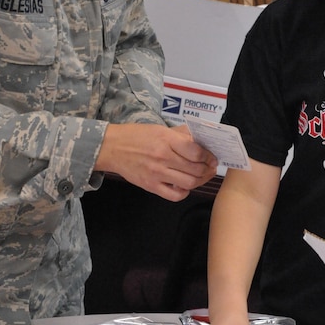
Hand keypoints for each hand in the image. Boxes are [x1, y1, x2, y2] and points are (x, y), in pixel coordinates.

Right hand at [96, 122, 216, 201]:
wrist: (112, 148)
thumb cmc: (137, 136)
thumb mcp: (160, 129)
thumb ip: (181, 134)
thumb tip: (202, 140)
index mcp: (166, 140)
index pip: (196, 152)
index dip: (208, 156)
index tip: (212, 157)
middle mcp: (163, 157)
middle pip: (195, 169)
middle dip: (208, 169)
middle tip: (210, 167)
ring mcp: (156, 174)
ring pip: (189, 183)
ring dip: (200, 181)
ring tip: (201, 176)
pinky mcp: (150, 186)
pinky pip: (174, 196)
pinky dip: (184, 192)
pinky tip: (184, 186)